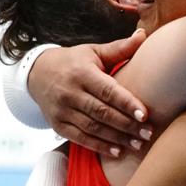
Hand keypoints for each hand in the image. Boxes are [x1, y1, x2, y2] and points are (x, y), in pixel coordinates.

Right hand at [28, 32, 151, 155]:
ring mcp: (62, 110)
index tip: (145, 115)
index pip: (107, 90)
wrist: (37, 73)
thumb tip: (143, 34)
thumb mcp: (93, 52)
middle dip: (127, 125)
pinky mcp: (57, 124)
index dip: (126, 103)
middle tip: (149, 133)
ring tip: (138, 144)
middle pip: (102, 112)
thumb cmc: (74, 62)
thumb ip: (119, 48)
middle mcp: (70, 92)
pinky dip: (99, 146)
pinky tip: (118, 151)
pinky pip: (80, 138)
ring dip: (117, 138)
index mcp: (82, 73)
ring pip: (93, 127)